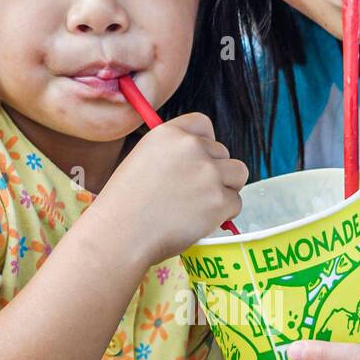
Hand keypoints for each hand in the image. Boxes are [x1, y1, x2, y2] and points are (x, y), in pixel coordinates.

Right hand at [103, 113, 247, 267]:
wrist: (121, 234)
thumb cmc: (125, 205)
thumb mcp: (142, 160)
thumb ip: (172, 153)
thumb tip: (201, 160)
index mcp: (169, 133)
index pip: (203, 125)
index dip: (205, 145)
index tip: (198, 162)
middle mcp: (192, 147)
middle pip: (224, 153)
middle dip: (214, 172)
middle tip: (191, 195)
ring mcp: (208, 173)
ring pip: (238, 174)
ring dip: (225, 190)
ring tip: (199, 206)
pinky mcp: (219, 200)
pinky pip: (236, 203)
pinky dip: (222, 215)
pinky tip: (197, 221)